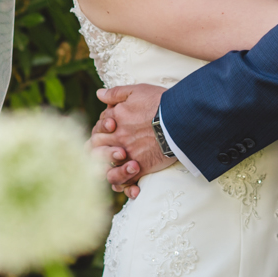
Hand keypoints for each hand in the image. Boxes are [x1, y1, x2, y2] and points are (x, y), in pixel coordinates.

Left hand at [89, 84, 173, 198]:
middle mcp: (117, 138)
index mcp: (114, 119)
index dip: (103, 129)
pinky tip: (128, 184)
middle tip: (110, 149)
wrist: (180, 119)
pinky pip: (126, 181)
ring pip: (108, 168)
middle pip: (97, 147)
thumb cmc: (160, 103)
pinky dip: (125, 185)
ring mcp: (127, 154)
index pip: (98, 127)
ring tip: (117, 170)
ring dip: (109, 170)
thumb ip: (115, 93)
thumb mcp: (136, 91)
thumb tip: (99, 94)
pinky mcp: (140, 167)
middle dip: (99, 149)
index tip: (112, 129)